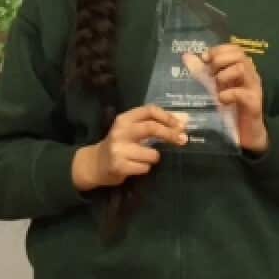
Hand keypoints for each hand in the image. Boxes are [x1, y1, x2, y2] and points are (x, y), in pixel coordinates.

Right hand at [71, 105, 187, 190]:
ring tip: (143, 158)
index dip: (168, 116)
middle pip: (152, 128)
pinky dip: (145, 168)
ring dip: (154, 157)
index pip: (149, 110)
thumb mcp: (132, 130)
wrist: (94, 164)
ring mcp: (118, 149)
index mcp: (124, 119)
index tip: (181, 125)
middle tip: (183, 140)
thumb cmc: (119, 145)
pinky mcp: (119, 166)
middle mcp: (120, 131)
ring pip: (152, 154)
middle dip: (170, 134)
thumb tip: (184, 121)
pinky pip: (145, 168)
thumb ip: (154, 124)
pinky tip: (135, 167)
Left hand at [203, 44, 268, 153]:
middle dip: (220, 60)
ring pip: (241, 69)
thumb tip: (186, 56)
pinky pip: (242, 93)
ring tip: (216, 86)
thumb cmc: (230, 109)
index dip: (218, 50)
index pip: (234, 49)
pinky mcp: (254, 103)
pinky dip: (228, 94)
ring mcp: (254, 88)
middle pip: (239, 55)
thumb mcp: (215, 89)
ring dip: (224, 75)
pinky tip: (221, 99)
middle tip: (210, 73)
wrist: (247, 135)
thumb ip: (203, 73)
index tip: (205, 58)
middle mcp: (250, 75)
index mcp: (242, 69)